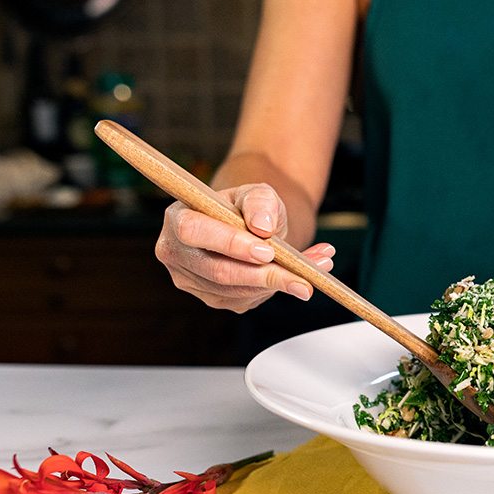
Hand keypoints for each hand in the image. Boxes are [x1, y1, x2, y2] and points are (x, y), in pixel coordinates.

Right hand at [154, 183, 334, 312]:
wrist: (251, 226)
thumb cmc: (248, 206)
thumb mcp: (258, 193)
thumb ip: (260, 201)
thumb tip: (262, 226)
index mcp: (178, 217)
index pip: (195, 232)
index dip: (230, 243)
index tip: (266, 251)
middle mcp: (176, 252)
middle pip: (217, 271)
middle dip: (262, 274)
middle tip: (300, 275)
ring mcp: (191, 280)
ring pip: (234, 291)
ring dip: (278, 283)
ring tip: (317, 267)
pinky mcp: (212, 298)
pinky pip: (245, 300)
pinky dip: (277, 290)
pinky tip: (302, 277)